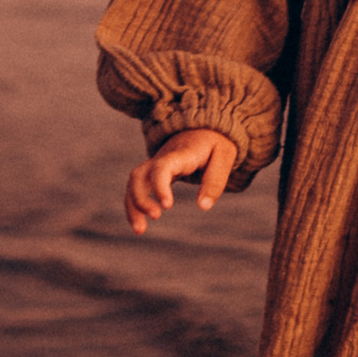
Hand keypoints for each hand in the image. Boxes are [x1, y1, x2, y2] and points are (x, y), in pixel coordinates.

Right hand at [124, 128, 239, 234]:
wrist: (205, 126)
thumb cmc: (216, 142)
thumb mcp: (224, 157)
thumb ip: (215, 182)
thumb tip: (203, 207)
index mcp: (180, 154)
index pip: (162, 167)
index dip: (160, 186)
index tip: (167, 206)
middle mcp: (162, 158)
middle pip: (139, 175)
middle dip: (140, 199)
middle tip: (156, 217)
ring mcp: (155, 164)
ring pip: (133, 183)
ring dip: (133, 206)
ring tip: (140, 230)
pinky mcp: (154, 173)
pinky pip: (137, 188)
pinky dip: (134, 205)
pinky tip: (140, 224)